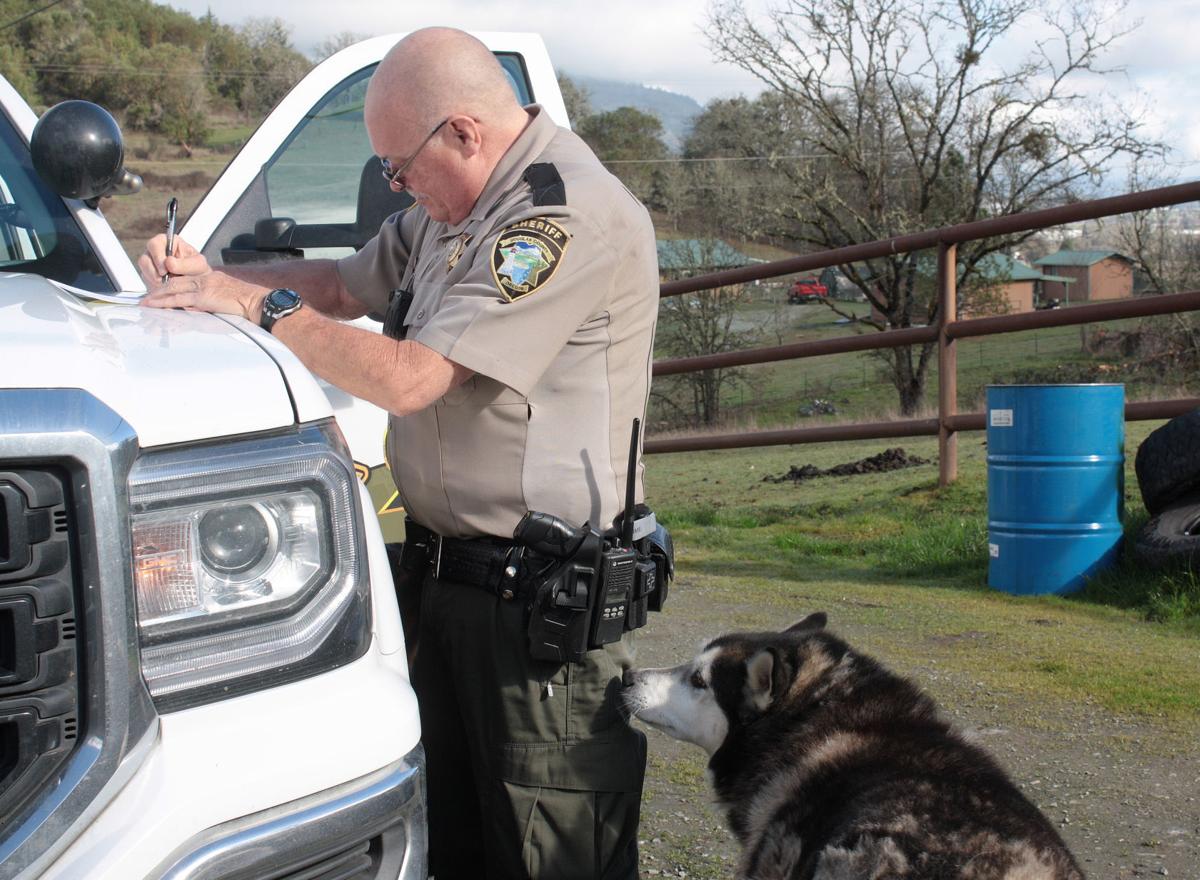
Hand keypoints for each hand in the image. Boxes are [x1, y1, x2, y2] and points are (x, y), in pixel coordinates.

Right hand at [138, 233, 208, 288]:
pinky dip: (155, 287)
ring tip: (168, 285)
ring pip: (144, 271)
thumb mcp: (198, 265)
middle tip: (164, 280)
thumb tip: (168, 262)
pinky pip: (146, 282)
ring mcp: (151, 264)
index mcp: (168, 242)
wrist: (199, 285)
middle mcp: (156, 252)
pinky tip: (165, 288)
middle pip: (144, 259)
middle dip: (154, 272)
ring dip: (154, 280)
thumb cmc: (199, 270)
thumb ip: (185, 263)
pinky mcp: (149, 277)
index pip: (154, 244)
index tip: (165, 269)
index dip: (157, 257)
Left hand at [140, 269, 270, 322]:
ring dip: (157, 297)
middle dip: (159, 291)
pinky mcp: (203, 297)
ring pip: (173, 290)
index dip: (171, 286)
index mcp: (211, 278)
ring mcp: (203, 287)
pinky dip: (165, 303)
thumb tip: (202, 309)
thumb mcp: (228, 298)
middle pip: (176, 282)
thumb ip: (214, 301)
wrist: (257, 302)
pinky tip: (156, 307)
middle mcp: (205, 279)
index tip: (161, 292)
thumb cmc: (249, 303)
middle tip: (147, 299)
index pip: (186, 280)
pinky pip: (179, 300)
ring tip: (146, 304)